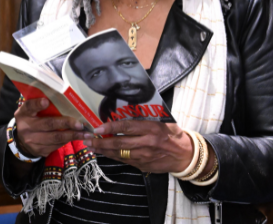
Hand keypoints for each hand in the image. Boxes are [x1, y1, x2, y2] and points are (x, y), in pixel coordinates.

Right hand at [14, 98, 85, 157]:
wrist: (21, 141)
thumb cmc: (31, 119)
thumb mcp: (30, 110)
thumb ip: (40, 104)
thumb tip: (62, 97)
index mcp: (23, 113)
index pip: (29, 107)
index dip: (38, 104)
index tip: (46, 101)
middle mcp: (26, 127)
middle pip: (48, 124)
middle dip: (66, 123)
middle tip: (80, 124)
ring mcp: (32, 141)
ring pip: (55, 138)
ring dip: (72, 135)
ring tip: (84, 133)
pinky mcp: (39, 150)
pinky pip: (56, 145)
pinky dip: (68, 140)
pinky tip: (76, 137)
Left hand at [83, 120, 202, 173]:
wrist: (184, 155)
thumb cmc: (173, 134)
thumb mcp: (163, 121)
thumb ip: (146, 117)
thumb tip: (127, 108)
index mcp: (151, 128)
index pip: (127, 127)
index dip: (111, 128)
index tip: (98, 127)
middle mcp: (146, 143)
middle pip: (119, 143)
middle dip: (101, 141)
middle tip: (87, 139)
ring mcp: (144, 156)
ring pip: (119, 154)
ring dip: (103, 150)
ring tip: (90, 146)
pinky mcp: (142, 165)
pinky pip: (124, 160)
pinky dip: (112, 156)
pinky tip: (103, 153)